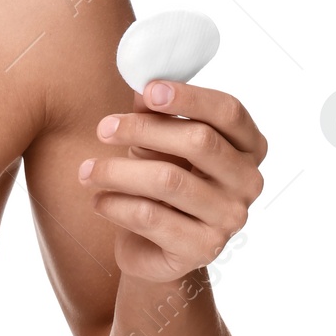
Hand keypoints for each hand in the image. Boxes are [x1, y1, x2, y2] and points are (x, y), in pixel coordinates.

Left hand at [78, 81, 266, 283]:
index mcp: (248, 146)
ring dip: (117, 170)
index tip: (148, 90)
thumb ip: (156, 113)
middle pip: (199, 142)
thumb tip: (142, 86)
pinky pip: (150, 217)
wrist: (155, 247)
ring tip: (86, 171)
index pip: (229, 112)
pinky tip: (98, 199)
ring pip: (169, 180)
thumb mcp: (159, 142)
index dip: (189, 97)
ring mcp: (230, 218)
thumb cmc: (162, 181)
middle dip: (143, 129)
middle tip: (104, 129)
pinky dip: (116, 204)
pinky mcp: (203, 249)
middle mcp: (248, 182)